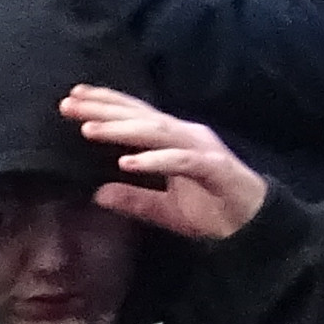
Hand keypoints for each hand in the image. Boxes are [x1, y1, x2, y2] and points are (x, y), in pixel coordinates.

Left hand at [62, 86, 267, 241]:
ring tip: (90, 130)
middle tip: (69, 102)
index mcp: (176, 140)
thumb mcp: (164, 209)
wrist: (254, 226)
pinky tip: (128, 163)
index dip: (106, 104)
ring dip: (123, 129)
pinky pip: (182, 161)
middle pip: (142, 116)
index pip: (136, 116)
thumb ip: (134, 199)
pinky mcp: (214, 168)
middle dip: (105, 108)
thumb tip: (97, 194)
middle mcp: (188, 136)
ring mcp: (202, 149)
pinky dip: (155, 160)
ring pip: (158, 132)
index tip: (73, 96)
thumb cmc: (212, 211)